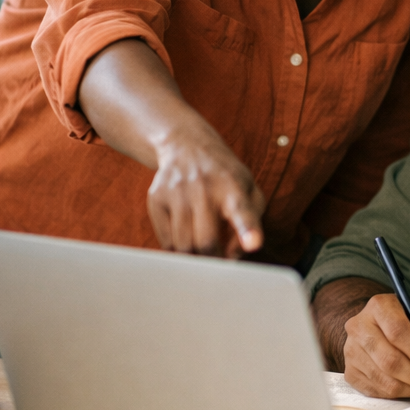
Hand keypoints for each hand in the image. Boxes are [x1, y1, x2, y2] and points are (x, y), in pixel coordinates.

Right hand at [147, 128, 265, 255]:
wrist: (186, 146)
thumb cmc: (225, 177)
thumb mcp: (249, 190)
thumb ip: (251, 223)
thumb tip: (232, 256)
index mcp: (234, 187)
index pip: (242, 211)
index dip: (248, 230)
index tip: (253, 244)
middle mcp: (204, 188)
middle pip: (206, 242)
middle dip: (214, 261)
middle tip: (218, 262)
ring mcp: (177, 192)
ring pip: (183, 246)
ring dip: (194, 259)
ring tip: (203, 252)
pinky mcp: (156, 198)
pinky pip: (166, 241)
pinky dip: (177, 250)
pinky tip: (185, 241)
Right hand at [343, 294, 409, 398]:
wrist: (391, 331)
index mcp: (380, 306)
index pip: (398, 332)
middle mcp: (359, 325)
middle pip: (388, 359)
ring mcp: (351, 350)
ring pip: (382, 378)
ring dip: (409, 387)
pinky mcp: (350, 371)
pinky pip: (374, 390)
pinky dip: (396, 393)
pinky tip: (408, 385)